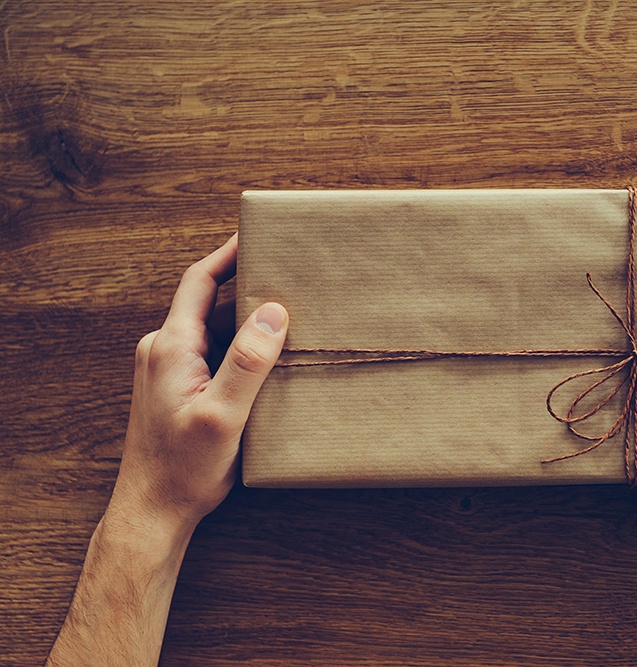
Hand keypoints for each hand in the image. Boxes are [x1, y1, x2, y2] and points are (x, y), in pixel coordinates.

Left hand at [111, 233, 287, 533]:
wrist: (152, 510)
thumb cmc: (183, 469)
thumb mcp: (222, 415)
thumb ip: (247, 362)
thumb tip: (273, 311)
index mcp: (171, 347)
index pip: (199, 282)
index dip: (227, 254)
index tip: (257, 235)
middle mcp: (164, 350)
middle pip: (209, 300)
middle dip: (247, 283)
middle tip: (287, 272)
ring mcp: (169, 369)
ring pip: (214, 327)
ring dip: (247, 318)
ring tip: (288, 312)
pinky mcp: (178, 388)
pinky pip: (213, 351)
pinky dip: (241, 345)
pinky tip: (269, 358)